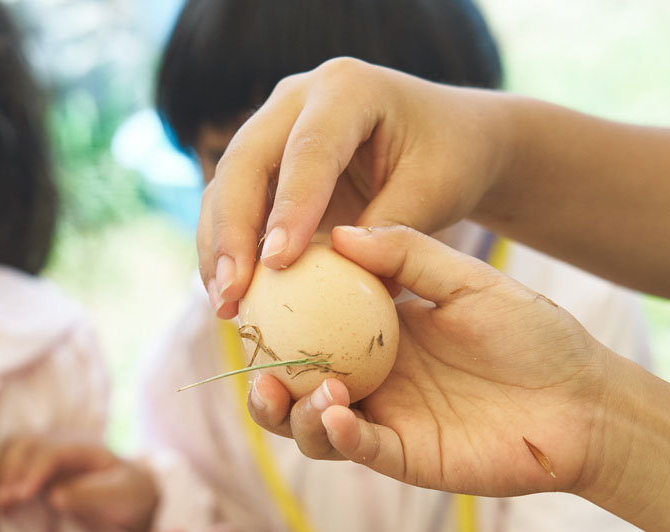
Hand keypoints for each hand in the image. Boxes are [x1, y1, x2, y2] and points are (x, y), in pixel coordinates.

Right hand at [0, 437, 158, 531]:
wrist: (132, 495)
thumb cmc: (128, 495)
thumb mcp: (118, 496)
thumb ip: (90, 496)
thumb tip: (54, 497)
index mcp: (84, 448)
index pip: (52, 452)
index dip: (34, 471)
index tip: (23, 495)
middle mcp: (62, 445)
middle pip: (27, 445)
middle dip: (12, 471)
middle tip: (5, 501)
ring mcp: (49, 455)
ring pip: (15, 452)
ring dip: (3, 474)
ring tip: (0, 503)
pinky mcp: (39, 470)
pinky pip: (14, 466)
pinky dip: (3, 480)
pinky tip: (1, 502)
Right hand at [198, 57, 506, 317]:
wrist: (450, 137)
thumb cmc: (451, 159)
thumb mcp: (434, 193)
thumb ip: (389, 232)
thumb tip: (341, 290)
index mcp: (348, 89)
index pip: (309, 150)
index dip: (288, 207)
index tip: (276, 264)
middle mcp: (298, 98)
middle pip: (246, 160)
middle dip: (232, 232)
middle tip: (231, 293)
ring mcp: (275, 126)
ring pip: (227, 183)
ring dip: (219, 247)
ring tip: (225, 305)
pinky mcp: (267, 162)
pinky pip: (234, 203)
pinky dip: (229, 249)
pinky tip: (232, 296)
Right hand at [247, 224, 611, 497]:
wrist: (584, 397)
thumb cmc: (533, 334)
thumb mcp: (467, 283)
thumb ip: (407, 257)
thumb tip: (340, 232)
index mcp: (379, 332)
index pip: (311, 327)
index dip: (274, 319)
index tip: (249, 293)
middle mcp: (372, 377)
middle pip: (296, 385)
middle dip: (263, 380)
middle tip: (253, 364)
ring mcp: (385, 418)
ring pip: (312, 426)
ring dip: (294, 413)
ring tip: (303, 390)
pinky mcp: (405, 456)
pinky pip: (358, 449)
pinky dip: (337, 435)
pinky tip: (337, 414)